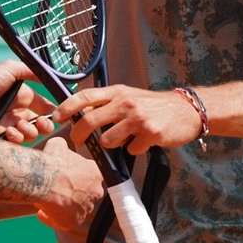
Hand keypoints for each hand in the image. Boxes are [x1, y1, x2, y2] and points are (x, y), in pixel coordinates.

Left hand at [0, 61, 55, 142]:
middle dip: (45, 125)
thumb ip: (30, 71)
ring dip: (30, 131)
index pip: (42, 106)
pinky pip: (16, 143)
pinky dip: (17, 138)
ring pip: (29, 134)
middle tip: (44, 125)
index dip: (51, 111)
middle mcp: (15, 112)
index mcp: (20, 96)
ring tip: (20, 126)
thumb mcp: (9, 69)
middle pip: (39, 123)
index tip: (58, 114)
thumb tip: (50, 77)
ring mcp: (7, 126)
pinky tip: (9, 131)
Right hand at [34, 136, 102, 231]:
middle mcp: (95, 192)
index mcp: (95, 173)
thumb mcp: (58, 145)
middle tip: (58, 189)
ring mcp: (86, 208)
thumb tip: (61, 146)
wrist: (43, 179)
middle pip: (86, 194)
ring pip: (75, 209)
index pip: (92, 176)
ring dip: (64, 206)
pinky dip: (53, 219)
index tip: (68, 176)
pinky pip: (63, 222)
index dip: (79, 177)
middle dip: (73, 192)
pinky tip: (42, 213)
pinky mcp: (74, 222)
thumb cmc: (52, 161)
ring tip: (48, 201)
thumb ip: (64, 147)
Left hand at [54, 85, 202, 154]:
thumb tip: (81, 114)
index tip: (56, 116)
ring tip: (123, 139)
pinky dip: (134, 150)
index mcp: (117, 92)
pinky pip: (131, 150)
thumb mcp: (128, 96)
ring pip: (107, 140)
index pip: (85, 96)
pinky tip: (144, 142)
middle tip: (76, 142)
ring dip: (111, 144)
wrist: (185, 110)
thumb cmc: (152, 105)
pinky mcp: (151, 133)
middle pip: (89, 120)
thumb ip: (107, 103)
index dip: (67, 107)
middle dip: (78, 134)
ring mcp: (138, 118)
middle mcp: (125, 103)